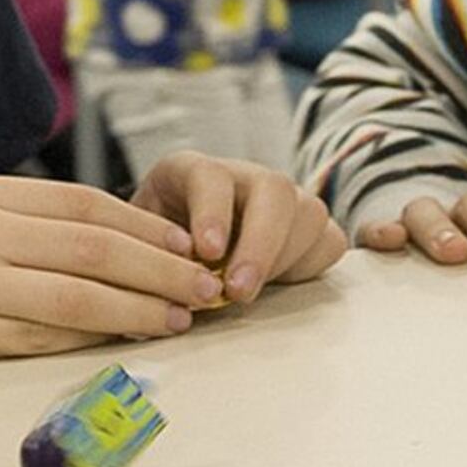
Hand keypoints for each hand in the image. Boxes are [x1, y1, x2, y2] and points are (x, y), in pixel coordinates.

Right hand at [0, 175, 229, 363]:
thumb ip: (0, 222)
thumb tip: (74, 243)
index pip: (86, 206)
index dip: (148, 227)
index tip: (191, 245)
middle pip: (97, 246)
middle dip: (164, 267)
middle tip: (211, 286)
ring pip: (76, 293)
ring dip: (138, 308)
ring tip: (182, 319)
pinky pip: (32, 336)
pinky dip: (84, 339)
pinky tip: (117, 344)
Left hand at [131, 152, 347, 303]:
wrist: (174, 249)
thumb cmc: (152, 249)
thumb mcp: (137, 246)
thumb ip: (149, 258)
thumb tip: (162, 289)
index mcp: (189, 173)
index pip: (210, 176)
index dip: (212, 212)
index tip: (207, 252)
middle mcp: (241, 178)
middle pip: (272, 189)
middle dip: (260, 243)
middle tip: (239, 290)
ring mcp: (279, 200)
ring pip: (308, 211)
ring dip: (284, 258)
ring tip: (250, 293)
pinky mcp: (305, 227)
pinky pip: (329, 239)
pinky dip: (309, 265)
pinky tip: (279, 286)